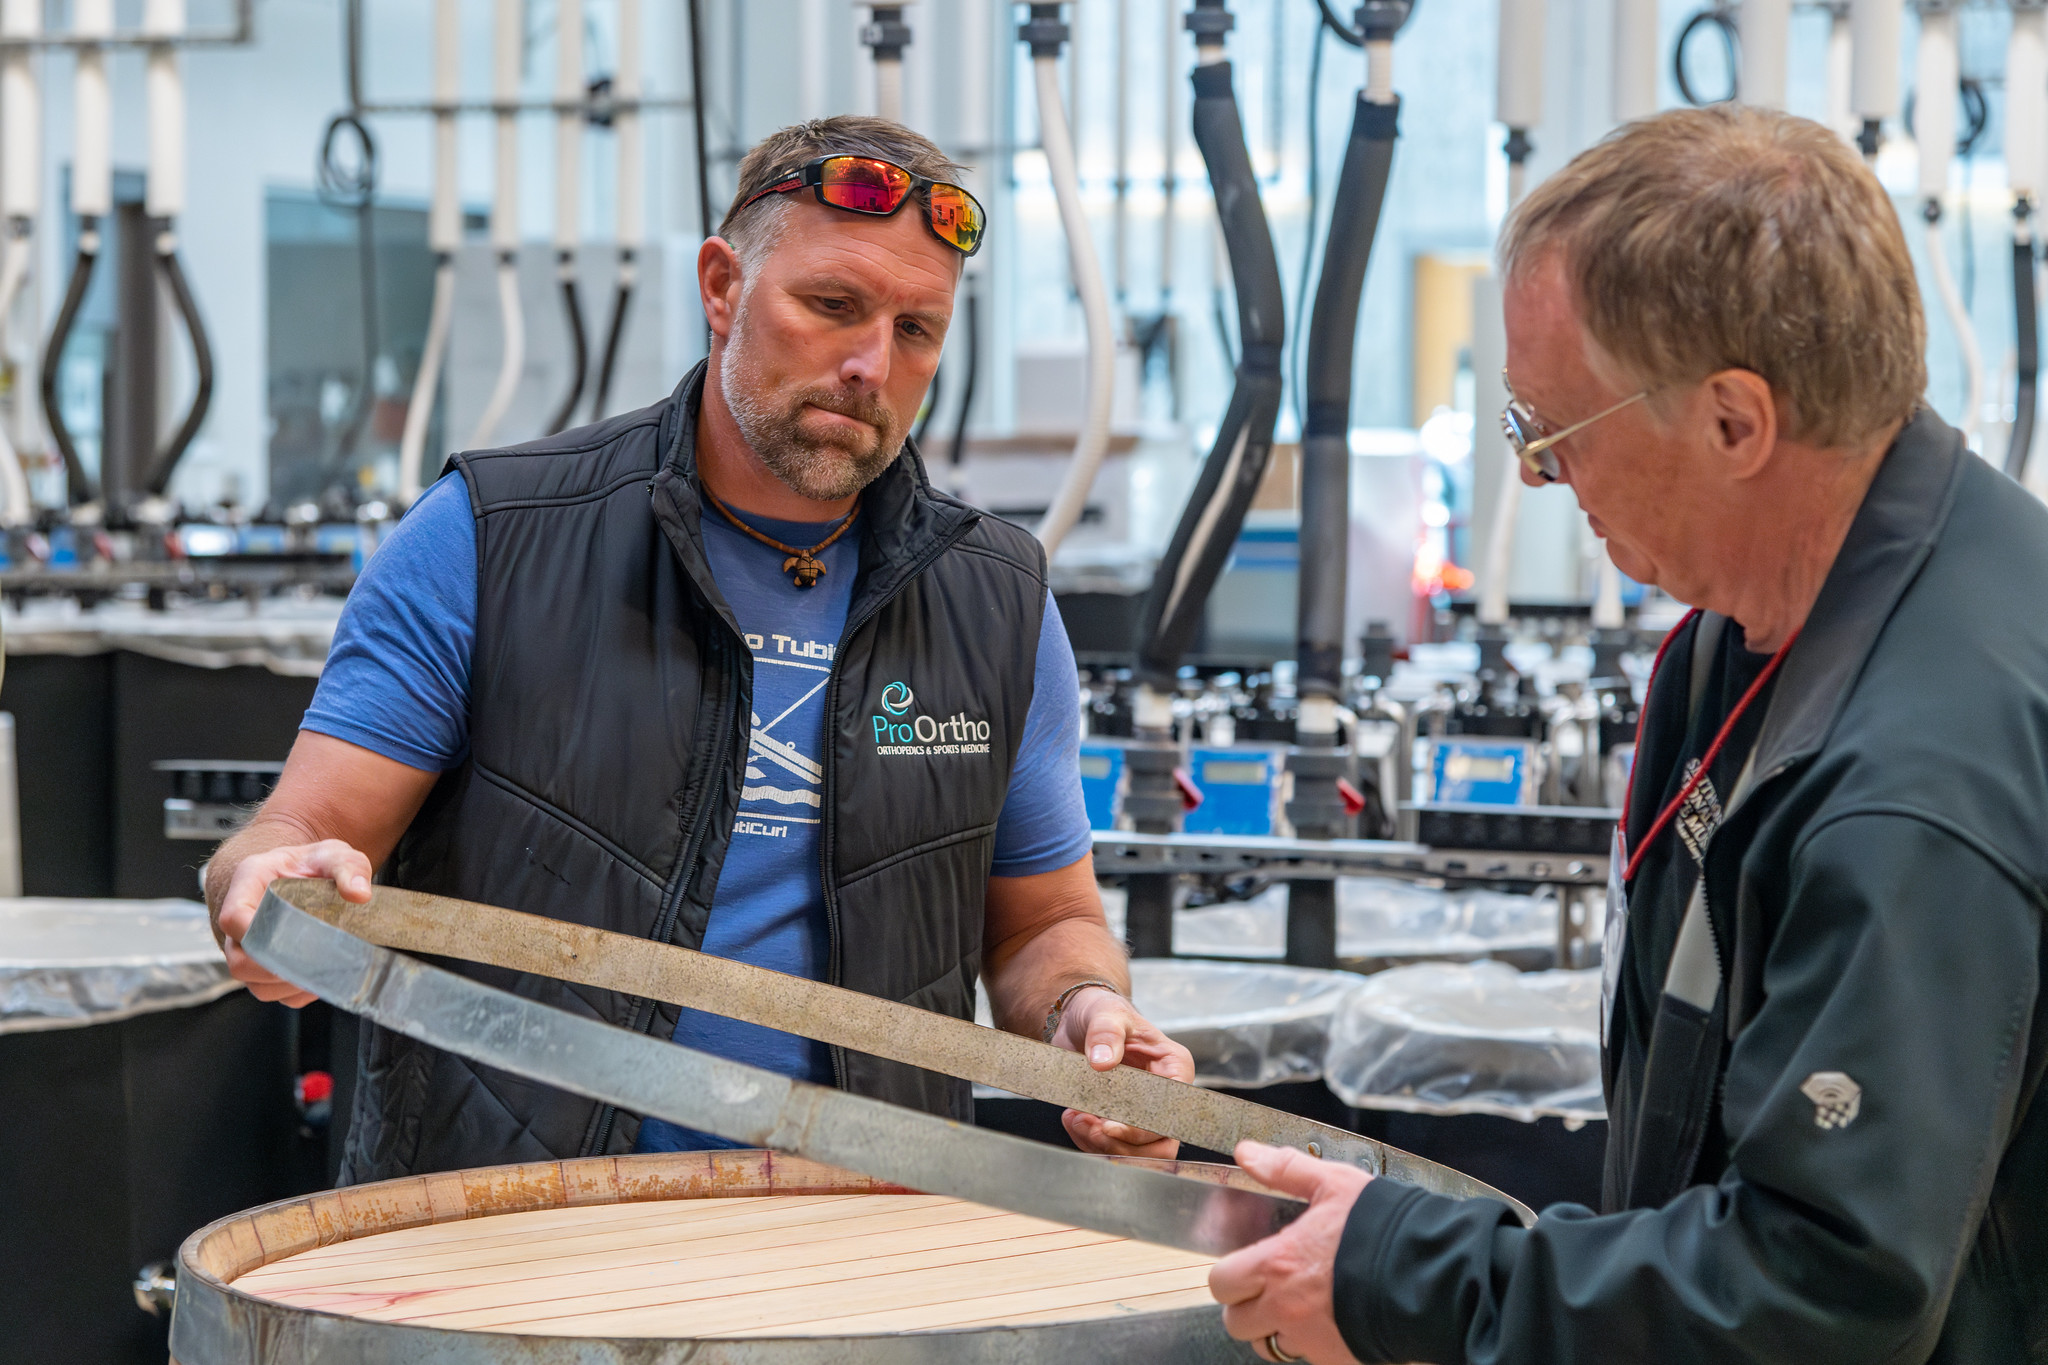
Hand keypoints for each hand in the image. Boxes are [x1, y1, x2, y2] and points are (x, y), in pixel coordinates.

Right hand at [210, 840, 373, 1008]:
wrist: (316, 872)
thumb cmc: (319, 862)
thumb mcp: (338, 855)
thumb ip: (348, 869)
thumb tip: (359, 894)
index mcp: (249, 882)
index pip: (233, 917)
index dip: (255, 936)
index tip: (290, 943)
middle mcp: (242, 917)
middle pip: (237, 959)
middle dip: (272, 970)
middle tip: (311, 965)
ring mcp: (249, 944)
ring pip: (251, 981)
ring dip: (284, 986)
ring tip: (319, 973)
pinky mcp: (262, 964)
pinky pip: (270, 990)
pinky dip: (293, 993)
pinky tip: (319, 980)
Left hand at [1050, 986, 1195, 1157]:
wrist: (1077, 1019)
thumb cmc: (1101, 1010)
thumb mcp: (1105, 1012)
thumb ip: (1106, 1032)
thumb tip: (1104, 1062)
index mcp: (1173, 1067)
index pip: (1171, 1112)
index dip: (1143, 1128)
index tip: (1109, 1124)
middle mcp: (1164, 1095)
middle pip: (1160, 1145)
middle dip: (1123, 1145)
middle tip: (1089, 1127)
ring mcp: (1143, 1112)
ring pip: (1138, 1154)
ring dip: (1105, 1146)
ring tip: (1076, 1120)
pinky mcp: (1121, 1120)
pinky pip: (1113, 1147)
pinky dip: (1090, 1142)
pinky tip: (1073, 1118)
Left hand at [1210, 1140, 1371, 1364]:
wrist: (1434, 1276)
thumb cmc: (1384, 1228)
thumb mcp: (1334, 1184)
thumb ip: (1286, 1170)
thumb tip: (1247, 1153)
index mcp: (1277, 1265)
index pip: (1222, 1283)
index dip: (1230, 1276)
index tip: (1245, 1268)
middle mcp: (1286, 1309)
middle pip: (1237, 1324)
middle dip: (1246, 1308)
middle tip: (1267, 1290)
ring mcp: (1312, 1340)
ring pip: (1272, 1346)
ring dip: (1278, 1329)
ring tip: (1301, 1307)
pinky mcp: (1339, 1360)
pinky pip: (1310, 1358)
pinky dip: (1314, 1344)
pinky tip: (1333, 1320)